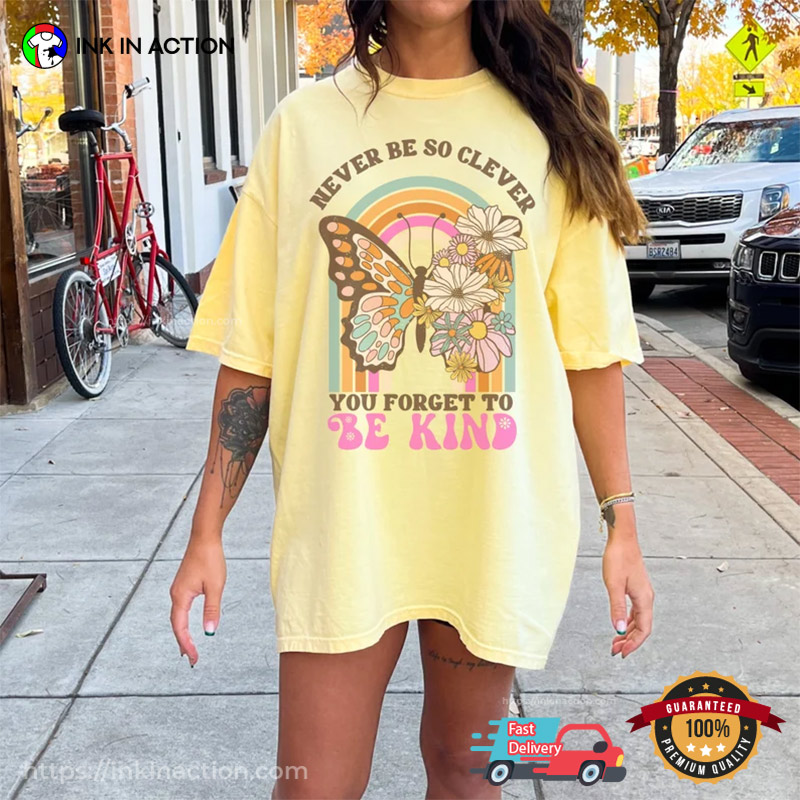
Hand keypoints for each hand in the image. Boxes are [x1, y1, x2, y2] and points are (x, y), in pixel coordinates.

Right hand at [170, 535, 226, 665]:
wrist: (204, 537)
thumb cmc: (210, 559)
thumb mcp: (215, 587)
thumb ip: (211, 610)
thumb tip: (210, 632)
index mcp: (180, 597)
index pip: (180, 628)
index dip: (186, 644)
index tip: (194, 658)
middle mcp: (175, 594)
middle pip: (176, 625)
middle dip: (182, 643)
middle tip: (192, 658)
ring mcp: (178, 589)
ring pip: (177, 617)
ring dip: (182, 633)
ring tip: (188, 648)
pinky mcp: (183, 584)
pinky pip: (180, 608)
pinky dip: (183, 621)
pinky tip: (187, 625)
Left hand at [602, 523, 653, 658]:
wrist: (622, 539)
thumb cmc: (618, 558)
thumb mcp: (614, 585)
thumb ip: (616, 608)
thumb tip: (619, 630)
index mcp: (644, 599)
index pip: (644, 630)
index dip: (634, 644)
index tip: (622, 653)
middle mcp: (647, 598)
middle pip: (642, 627)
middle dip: (630, 641)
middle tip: (615, 651)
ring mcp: (642, 593)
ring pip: (639, 620)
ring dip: (628, 632)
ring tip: (615, 641)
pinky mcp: (636, 588)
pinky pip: (635, 611)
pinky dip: (628, 620)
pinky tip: (620, 623)